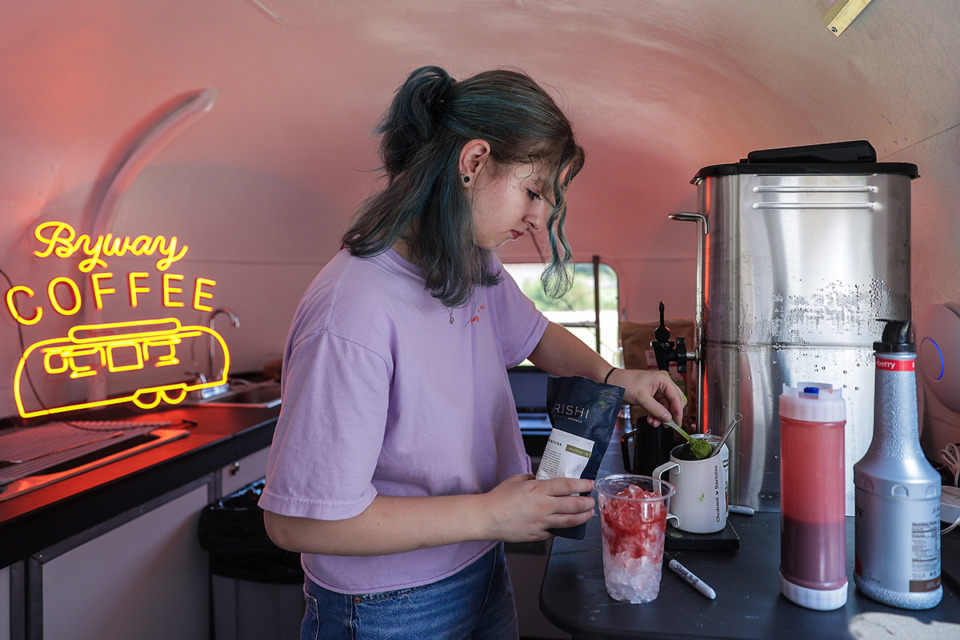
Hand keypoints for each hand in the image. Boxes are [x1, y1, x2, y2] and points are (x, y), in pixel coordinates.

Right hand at [479, 474, 594, 542]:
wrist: (486, 517)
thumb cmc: (499, 498)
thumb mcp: (517, 480)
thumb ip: (533, 479)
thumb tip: (544, 479)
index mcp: (538, 489)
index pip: (568, 486)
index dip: (582, 485)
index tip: (590, 484)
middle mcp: (543, 506)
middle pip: (574, 505)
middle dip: (588, 502)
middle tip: (592, 500)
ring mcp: (542, 522)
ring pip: (570, 521)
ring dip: (583, 517)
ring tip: (589, 514)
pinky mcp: (538, 535)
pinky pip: (556, 532)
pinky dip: (565, 528)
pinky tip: (569, 525)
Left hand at [609, 368, 686, 426]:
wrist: (613, 382)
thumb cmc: (625, 383)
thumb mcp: (641, 397)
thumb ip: (656, 409)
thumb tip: (667, 418)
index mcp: (663, 379)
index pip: (676, 397)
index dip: (678, 411)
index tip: (677, 423)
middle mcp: (662, 384)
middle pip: (674, 402)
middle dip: (670, 414)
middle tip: (666, 424)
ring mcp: (658, 390)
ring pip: (667, 407)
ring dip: (662, 416)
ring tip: (654, 422)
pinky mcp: (652, 396)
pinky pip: (659, 407)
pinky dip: (657, 414)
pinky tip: (651, 419)